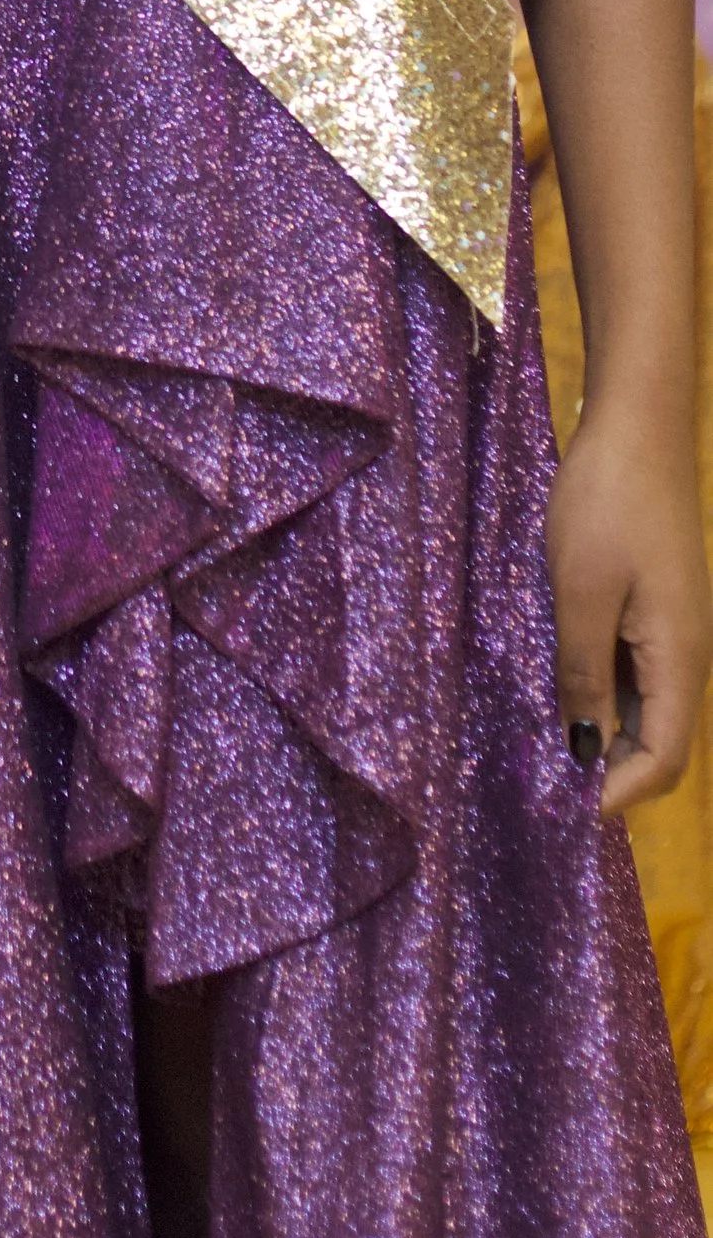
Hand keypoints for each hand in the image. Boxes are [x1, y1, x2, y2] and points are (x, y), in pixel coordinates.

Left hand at [548, 388, 712, 816]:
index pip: (667, 758)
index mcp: (681, 658)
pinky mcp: (658, 607)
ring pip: (650, 708)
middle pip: (663, 741)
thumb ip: (584, 674)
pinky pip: (639, 671)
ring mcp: (676, 629)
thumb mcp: (581, 593)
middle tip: (550, 787)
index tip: (567, 809)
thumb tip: (586, 749)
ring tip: (548, 745)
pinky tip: (565, 688)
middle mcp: (689, 654)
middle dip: (614, 771)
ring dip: (608, 733)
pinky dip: (607, 692)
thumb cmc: (607, 506)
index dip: (622, 792)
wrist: (637, 427)